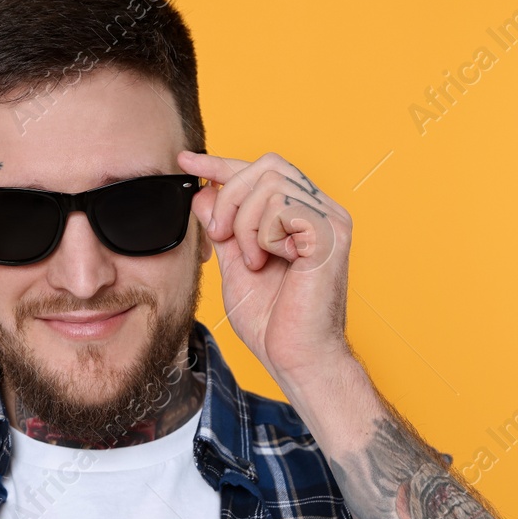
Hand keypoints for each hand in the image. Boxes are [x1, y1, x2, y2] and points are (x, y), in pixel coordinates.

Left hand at [178, 150, 353, 382]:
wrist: (295, 357)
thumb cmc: (273, 321)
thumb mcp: (235, 266)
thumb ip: (223, 229)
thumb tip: (203, 192)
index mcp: (301, 215)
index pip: (261, 171)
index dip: (221, 163)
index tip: (186, 161)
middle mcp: (321, 210)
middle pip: (265, 166)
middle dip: (229, 197)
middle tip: (220, 237)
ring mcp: (330, 219)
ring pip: (269, 183)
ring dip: (244, 223)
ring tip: (252, 260)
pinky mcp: (331, 232)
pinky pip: (282, 206)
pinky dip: (262, 235)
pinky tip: (268, 262)